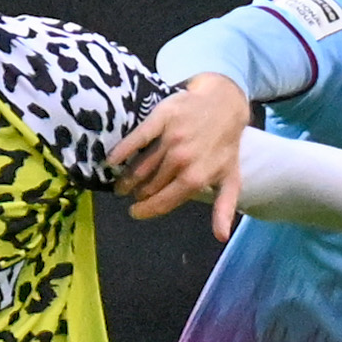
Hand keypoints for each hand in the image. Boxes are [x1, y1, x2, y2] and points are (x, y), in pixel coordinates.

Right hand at [108, 77, 249, 228]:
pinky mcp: (162, 118)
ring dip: (128, 177)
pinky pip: (137, 137)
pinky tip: (111, 160)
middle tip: (129, 194)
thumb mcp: (230, 179)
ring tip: (121, 183)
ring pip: (141, 165)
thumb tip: (221, 237)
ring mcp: (171, 138)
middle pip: (150, 185)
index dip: (147, 210)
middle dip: (138, 193)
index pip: (164, 201)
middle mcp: (182, 159)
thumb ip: (224, 208)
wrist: (224, 104)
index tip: (135, 212)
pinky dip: (122, 150)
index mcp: (196, 177)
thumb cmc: (224, 146)